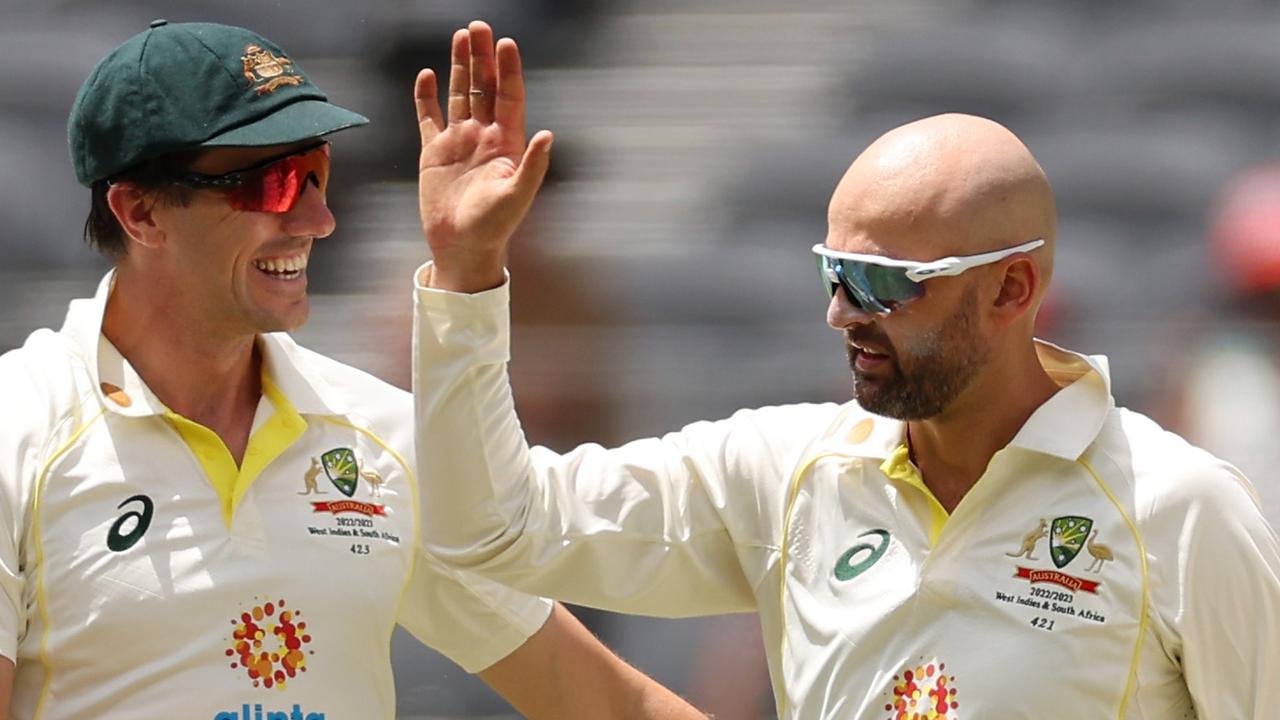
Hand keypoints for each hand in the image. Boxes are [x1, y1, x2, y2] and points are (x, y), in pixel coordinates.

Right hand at [416, 20, 553, 292]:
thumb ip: (533, 165)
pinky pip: (429, 118)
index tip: (507, 43)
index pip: (509, 97)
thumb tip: (548, 134)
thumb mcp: (517, 196)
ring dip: (460, 66)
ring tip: (461, 36)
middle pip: (484, 87)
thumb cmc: (494, 227)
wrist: (462, 248)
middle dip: (483, 57)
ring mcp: (459, 142)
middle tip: (479, 26)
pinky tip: (428, 75)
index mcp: (507, 144)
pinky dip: (427, 97)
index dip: (509, 70)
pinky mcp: (434, 153)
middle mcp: (484, 136)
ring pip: (460, 95)